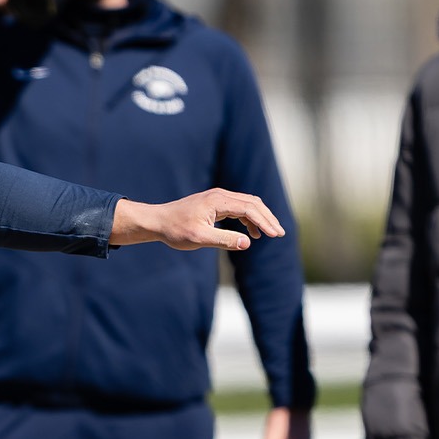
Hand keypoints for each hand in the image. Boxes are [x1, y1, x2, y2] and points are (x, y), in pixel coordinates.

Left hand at [110, 189, 284, 251]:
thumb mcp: (199, 238)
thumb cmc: (175, 230)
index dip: (265, 222)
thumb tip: (247, 243)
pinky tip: (251, 232)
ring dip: (260, 218)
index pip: (250, 209)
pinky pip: (238, 208)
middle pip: (253, 203)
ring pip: (247, 204)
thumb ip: (224, 240)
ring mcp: (218, 198)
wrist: (158, 221)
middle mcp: (221, 195)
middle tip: (280, 233)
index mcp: (218, 201)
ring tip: (269, 234)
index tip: (275, 235)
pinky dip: (248, 218)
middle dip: (268, 218)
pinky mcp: (215, 203)